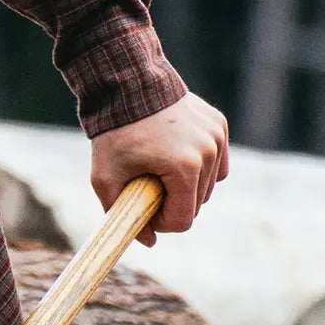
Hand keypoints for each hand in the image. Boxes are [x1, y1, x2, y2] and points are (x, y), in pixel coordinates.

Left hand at [92, 91, 230, 241]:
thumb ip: (122, 214)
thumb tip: (148, 241)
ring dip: (187, 185)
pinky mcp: (219, 124)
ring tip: (160, 166)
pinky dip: (201, 165)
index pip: (183, 220)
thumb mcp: (105, 178)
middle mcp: (207, 152)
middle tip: (147, 185)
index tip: (145, 209)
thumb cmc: (114, 132)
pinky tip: (177, 154)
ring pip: (209, 184)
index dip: (162, 222)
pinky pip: (217, 161)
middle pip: (197, 204)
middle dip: (172, 202)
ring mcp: (216, 137)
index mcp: (184, 168)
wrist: (127, 82)